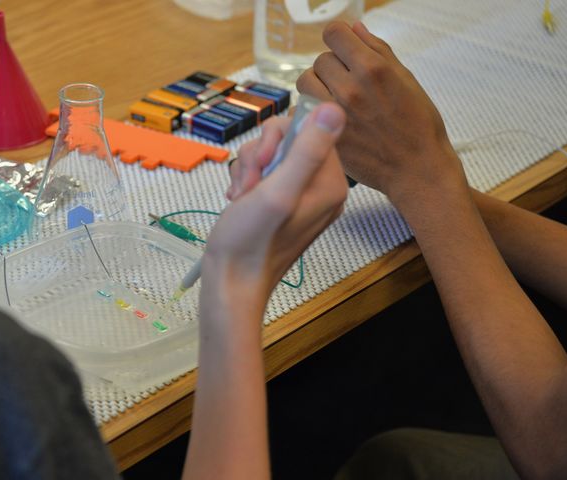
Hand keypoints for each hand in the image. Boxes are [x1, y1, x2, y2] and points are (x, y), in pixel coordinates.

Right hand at [204, 103, 347, 309]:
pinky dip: (246, 180)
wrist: (231, 283)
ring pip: (271, 154)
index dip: (279, 138)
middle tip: (249, 183)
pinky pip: (263, 172)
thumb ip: (308, 151)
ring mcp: (299, 197)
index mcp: (330, 185)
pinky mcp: (280, 204)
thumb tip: (335, 108)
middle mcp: (320, 189)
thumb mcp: (278, 192)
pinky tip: (240, 200)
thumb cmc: (250, 242)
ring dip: (248, 168)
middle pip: (290, 140)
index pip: (312, 130)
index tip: (260, 163)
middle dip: (259, 155)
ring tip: (242, 195)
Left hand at [296, 21, 466, 209]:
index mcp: (373, 69)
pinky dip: (311, 111)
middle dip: (333, 66)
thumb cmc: (418, 124)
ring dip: (317, 85)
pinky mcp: (324, 135)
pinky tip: (329, 118)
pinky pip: (302, 111)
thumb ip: (378, 50)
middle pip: (320, 59)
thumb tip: (355, 28)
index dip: (339, 37)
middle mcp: (350, 88)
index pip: (334, 33)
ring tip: (334, 97)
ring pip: (305, 82)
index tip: (343, 47)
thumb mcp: (406, 79)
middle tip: (347, 81)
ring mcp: (333, 114)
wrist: (416, 168)